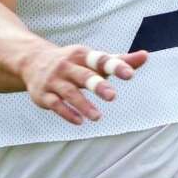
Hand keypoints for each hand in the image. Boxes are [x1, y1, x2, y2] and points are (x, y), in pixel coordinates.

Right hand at [20, 45, 149, 124]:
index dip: (115, 66)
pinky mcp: (44, 95)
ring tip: (98, 117)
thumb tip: (146, 56)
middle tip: (113, 96)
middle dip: (97, 86)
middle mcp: (67, 66)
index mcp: (82, 55)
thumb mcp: (93, 59)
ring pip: (69, 93)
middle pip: (84, 76)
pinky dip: (67, 113)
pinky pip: (55, 104)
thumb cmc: (73, 62)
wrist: (32, 61)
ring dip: (83, 105)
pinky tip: (80, 121)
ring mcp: (54, 80)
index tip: (130, 75)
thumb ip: (119, 60)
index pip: (101, 60)